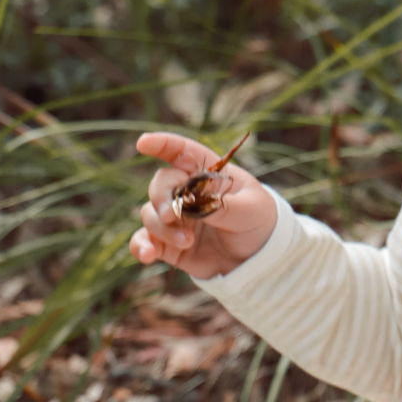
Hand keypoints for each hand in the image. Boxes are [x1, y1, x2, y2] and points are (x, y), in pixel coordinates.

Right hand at [129, 132, 277, 279]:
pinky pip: (144, 241)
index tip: (143, 143)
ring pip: (149, 214)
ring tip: (188, 242)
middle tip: (171, 215)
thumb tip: (192, 206)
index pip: (181, 152)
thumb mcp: (251, 210)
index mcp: (206, 173)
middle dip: (161, 198)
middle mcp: (186, 192)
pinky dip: (141, 246)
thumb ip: (224, 206)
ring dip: (162, 228)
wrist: (259, 259)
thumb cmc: (259, 222)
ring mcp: (175, 218)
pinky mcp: (168, 242)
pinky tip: (149, 255)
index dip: (161, 144)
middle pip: (160, 184)